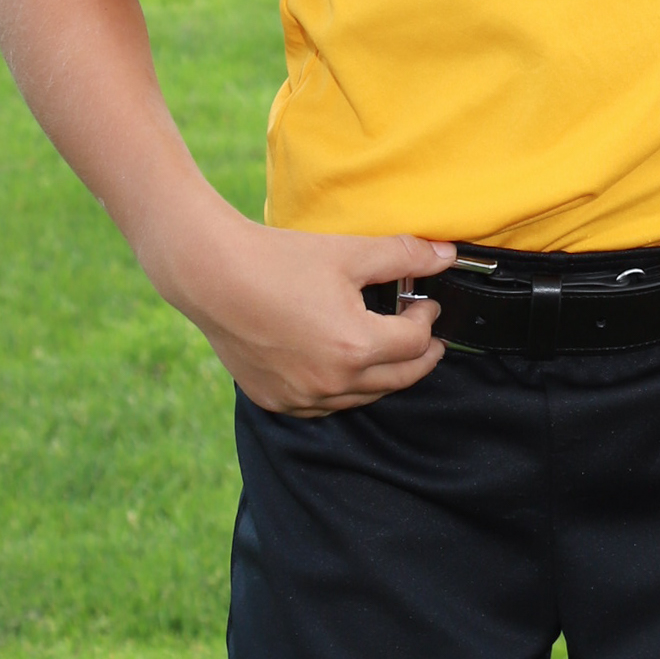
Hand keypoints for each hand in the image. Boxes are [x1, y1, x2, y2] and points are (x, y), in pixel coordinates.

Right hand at [152, 211, 456, 413]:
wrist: (213, 277)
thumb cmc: (280, 261)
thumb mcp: (351, 253)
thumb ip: (405, 256)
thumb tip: (446, 255)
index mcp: (355, 346)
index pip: (415, 343)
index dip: (428, 320)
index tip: (425, 302)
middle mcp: (331, 382)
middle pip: (397, 379)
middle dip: (420, 357)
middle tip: (428, 339)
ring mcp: (300, 397)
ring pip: (362, 398)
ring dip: (383, 376)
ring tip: (392, 351)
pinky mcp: (275, 400)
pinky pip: (324, 405)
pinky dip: (343, 389)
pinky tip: (346, 367)